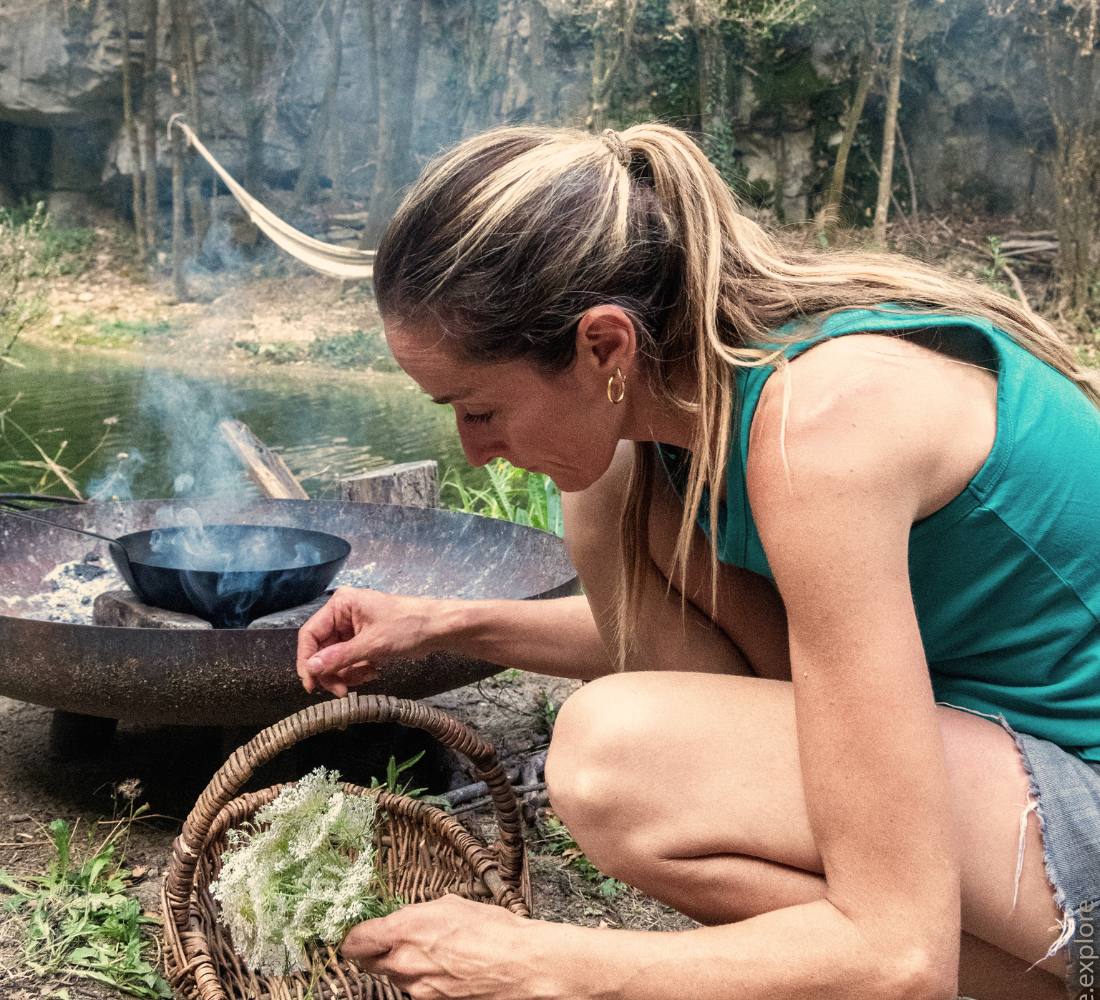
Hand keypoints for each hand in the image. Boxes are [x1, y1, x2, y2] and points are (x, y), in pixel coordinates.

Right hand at [296, 587, 440, 695]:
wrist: (438, 629)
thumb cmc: (407, 627)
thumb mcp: (372, 644)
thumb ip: (339, 657)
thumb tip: (310, 668)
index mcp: (341, 605)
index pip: (310, 634)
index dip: (307, 660)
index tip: (311, 685)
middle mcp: (343, 614)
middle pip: (321, 650)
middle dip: (331, 672)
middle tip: (342, 691)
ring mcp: (353, 628)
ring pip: (335, 659)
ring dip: (346, 673)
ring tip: (366, 675)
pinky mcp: (364, 640)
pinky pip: (349, 661)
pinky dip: (357, 671)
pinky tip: (373, 672)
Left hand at [341, 895, 555, 999]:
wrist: (520, 965)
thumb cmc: (492, 930)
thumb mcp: (450, 905)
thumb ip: (418, 914)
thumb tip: (406, 920)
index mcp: (406, 930)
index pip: (356, 941)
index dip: (354, 936)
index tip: (357, 933)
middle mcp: (404, 963)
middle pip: (368, 962)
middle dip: (374, 951)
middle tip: (388, 940)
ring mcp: (417, 988)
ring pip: (392, 976)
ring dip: (399, 964)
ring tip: (428, 950)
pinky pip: (414, 988)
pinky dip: (420, 977)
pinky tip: (442, 965)